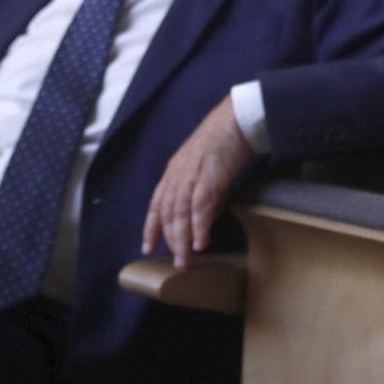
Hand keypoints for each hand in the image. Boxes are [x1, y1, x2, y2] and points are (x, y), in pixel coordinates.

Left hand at [143, 97, 254, 265]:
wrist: (235, 121)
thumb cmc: (223, 142)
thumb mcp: (205, 169)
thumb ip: (202, 195)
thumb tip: (204, 220)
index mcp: (173, 172)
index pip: (157, 204)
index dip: (151, 227)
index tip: (148, 247)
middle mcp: (176, 175)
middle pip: (168, 214)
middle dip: (170, 240)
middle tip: (177, 263)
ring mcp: (191, 176)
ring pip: (180, 214)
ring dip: (182, 240)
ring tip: (185, 260)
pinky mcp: (208, 178)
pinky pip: (200, 208)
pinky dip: (199, 227)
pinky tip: (200, 243)